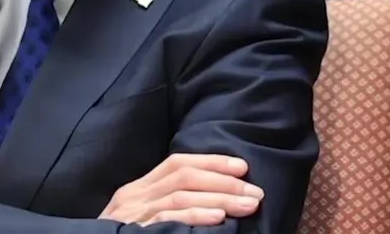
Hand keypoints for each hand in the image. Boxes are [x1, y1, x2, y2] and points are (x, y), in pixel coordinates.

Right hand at [99, 153, 263, 226]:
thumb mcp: (142, 218)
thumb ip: (166, 205)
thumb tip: (211, 200)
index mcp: (137, 190)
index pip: (177, 163)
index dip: (211, 161)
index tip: (242, 166)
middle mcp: (134, 196)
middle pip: (183, 176)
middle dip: (223, 180)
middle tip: (255, 191)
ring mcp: (134, 214)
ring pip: (181, 195)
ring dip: (220, 197)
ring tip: (249, 204)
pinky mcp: (136, 231)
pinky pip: (169, 218)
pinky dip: (196, 215)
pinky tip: (219, 218)